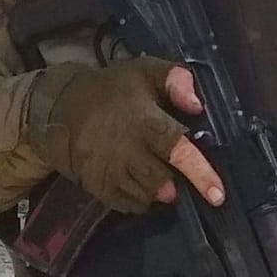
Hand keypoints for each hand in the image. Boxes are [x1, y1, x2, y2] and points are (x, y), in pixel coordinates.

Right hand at [32, 58, 224, 212]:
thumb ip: (175, 80)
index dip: (199, 173)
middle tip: (171, 171)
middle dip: (173, 182)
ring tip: (153, 173)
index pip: (176, 149)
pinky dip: (139, 199)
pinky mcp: (95, 185)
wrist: (59, 104)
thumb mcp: (143, 71)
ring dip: (157, 191)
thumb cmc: (112, 90)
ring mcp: (107, 170)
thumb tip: (197, 105)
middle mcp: (126, 150)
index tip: (217, 195)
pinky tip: (138, 183)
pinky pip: (126, 204)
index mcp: (144, 121)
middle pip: (161, 181)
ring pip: (145, 196)